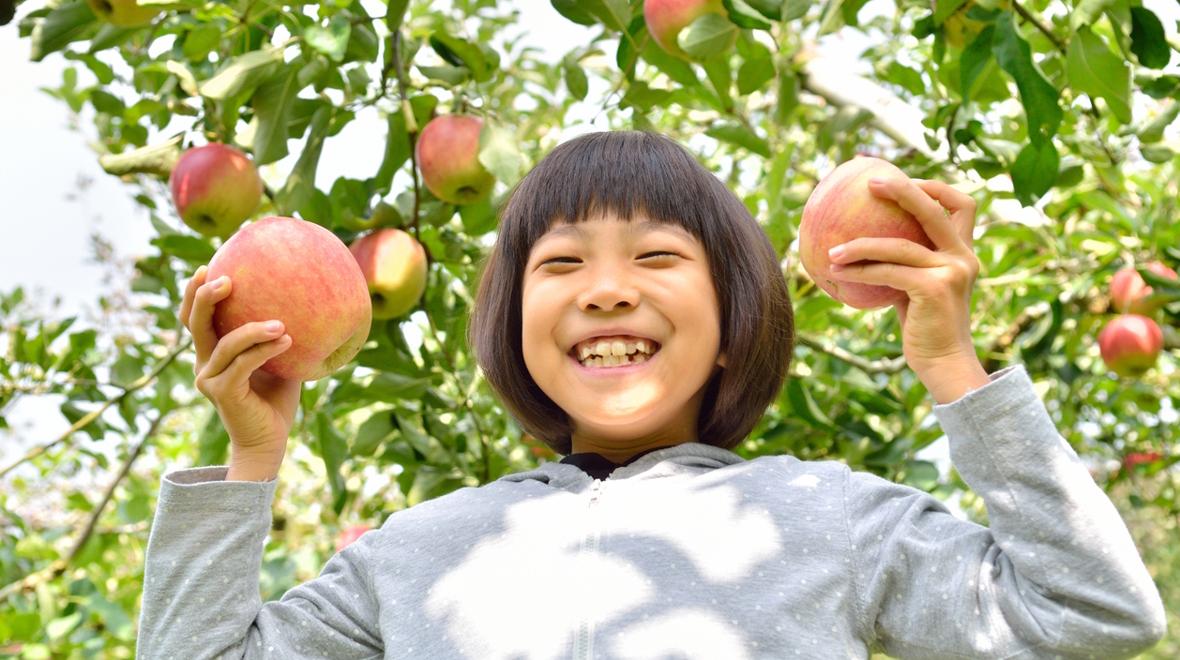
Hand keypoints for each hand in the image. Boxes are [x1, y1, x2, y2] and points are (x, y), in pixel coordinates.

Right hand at [180, 265, 301, 462]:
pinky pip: (244, 363)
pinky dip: (265, 349)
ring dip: (254, 329)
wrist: (269, 441)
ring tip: (282, 323)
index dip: (196, 290)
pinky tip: (287, 340)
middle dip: (204, 296)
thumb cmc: (276, 399)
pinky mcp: (222, 392)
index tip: (212, 264)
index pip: (196, 316)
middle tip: (227, 278)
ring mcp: (209, 378)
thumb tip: (305, 300)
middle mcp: (204, 362)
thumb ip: (279, 335)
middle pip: (194, 322)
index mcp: (212, 352)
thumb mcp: (279, 360)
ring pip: (226, 343)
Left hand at [826, 177, 983, 377]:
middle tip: (869, 183)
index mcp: (964, 252)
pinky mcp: (936, 289)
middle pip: (935, 209)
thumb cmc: (925, 328)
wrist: (944, 364)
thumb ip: (906, 264)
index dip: (936, 187)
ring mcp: (953, 271)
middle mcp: (964, 256)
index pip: (963, 205)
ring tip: (832, 249)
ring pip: (900, 245)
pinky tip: (837, 271)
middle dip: (903, 189)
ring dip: (861, 245)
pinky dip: (861, 270)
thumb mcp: (919, 288)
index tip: (903, 180)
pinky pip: (889, 271)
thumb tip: (862, 244)